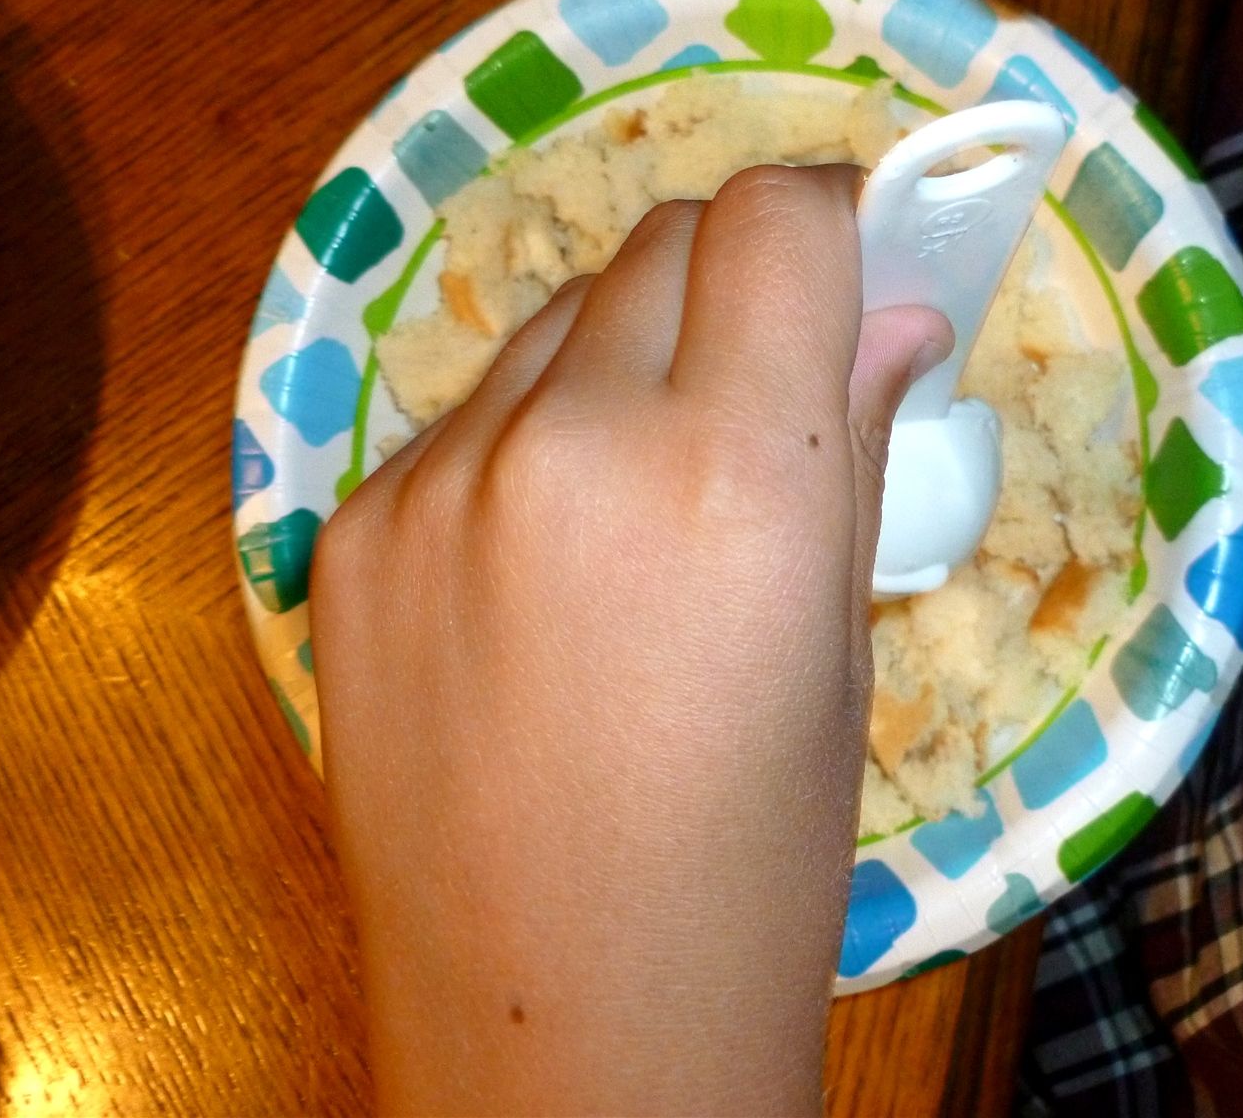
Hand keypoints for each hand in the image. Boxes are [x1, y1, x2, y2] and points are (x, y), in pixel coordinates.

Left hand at [312, 165, 949, 1116]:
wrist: (564, 1028)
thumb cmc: (753, 865)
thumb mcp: (838, 650)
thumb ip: (855, 444)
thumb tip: (893, 308)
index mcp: (725, 479)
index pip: (776, 218)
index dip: (838, 214)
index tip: (865, 255)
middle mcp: (566, 447)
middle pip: (663, 240)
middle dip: (737, 280)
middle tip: (774, 380)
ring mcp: (433, 487)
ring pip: (556, 321)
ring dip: (625, 356)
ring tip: (653, 496)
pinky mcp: (348, 536)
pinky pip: (465, 420)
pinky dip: (529, 444)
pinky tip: (551, 570)